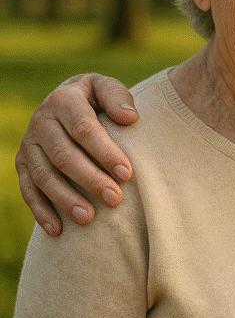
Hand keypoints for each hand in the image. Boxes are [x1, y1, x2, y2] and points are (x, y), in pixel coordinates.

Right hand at [15, 74, 137, 235]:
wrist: (66, 100)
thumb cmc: (96, 98)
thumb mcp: (106, 87)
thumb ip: (118, 97)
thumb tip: (129, 118)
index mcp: (64, 100)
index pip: (85, 129)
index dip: (105, 152)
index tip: (127, 174)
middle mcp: (41, 121)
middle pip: (64, 156)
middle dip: (90, 179)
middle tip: (115, 199)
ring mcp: (28, 144)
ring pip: (44, 176)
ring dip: (65, 199)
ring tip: (89, 218)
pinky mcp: (22, 163)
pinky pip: (28, 190)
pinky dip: (41, 211)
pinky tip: (57, 230)